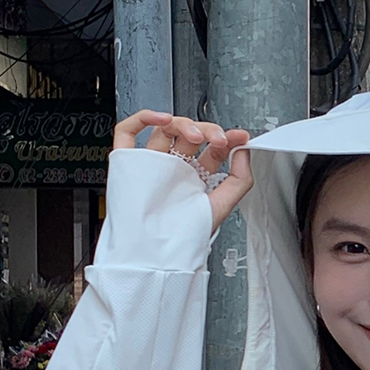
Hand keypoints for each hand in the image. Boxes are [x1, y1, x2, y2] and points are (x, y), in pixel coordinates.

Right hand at [112, 110, 252, 229]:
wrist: (156, 250)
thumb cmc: (184, 237)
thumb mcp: (222, 206)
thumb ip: (239, 178)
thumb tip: (243, 149)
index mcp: (194, 179)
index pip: (210, 148)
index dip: (225, 138)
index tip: (238, 136)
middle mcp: (173, 170)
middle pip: (189, 134)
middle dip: (207, 130)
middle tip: (218, 138)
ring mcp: (150, 164)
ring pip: (163, 129)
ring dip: (182, 123)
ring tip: (196, 134)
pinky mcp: (128, 162)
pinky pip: (127, 132)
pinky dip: (142, 118)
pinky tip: (161, 119)